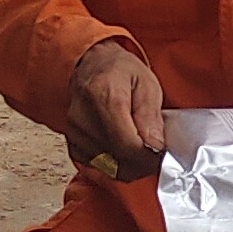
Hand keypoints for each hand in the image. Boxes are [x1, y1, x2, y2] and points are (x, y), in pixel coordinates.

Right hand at [65, 41, 166, 177]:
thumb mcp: (146, 83)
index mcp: (103, 96)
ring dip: (128, 163)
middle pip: (117, 159)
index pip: (126, 144)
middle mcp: (83, 116)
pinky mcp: (71, 142)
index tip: (161, 155)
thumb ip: (150, 116)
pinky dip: (113, 162)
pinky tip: (120, 146)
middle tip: (154, 152)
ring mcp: (74, 131)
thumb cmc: (119, 71)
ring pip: (108, 166)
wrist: (90, 65)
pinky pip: (97, 165)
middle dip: (141, 162)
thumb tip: (155, 147)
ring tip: (138, 144)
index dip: (148, 157)